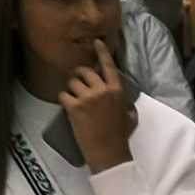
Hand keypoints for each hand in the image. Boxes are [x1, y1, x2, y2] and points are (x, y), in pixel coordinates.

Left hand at [54, 51, 135, 167]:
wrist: (109, 153)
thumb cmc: (121, 137)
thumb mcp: (130, 117)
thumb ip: (126, 105)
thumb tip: (126, 102)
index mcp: (117, 91)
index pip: (109, 66)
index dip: (102, 53)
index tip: (96, 42)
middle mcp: (102, 90)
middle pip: (85, 71)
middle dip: (79, 74)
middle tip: (77, 81)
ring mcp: (87, 97)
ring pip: (73, 82)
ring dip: (71, 88)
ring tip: (74, 98)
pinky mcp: (74, 106)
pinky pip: (63, 94)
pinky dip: (64, 99)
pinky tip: (68, 106)